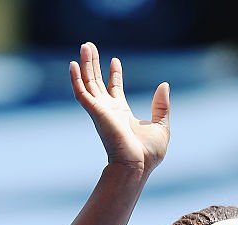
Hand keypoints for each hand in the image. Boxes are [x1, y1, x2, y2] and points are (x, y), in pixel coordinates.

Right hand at [70, 41, 169, 174]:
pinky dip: (76, 79)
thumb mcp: (161, 126)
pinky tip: (73, 64)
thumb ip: (161, 106)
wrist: (137, 165)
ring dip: (85, 64)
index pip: (115, 89)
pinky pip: (81, 93)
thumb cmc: (149, 153)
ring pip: (88, 83)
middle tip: (90, 46)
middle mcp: (109, 110)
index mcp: (122, 113)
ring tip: (85, 46)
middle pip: (97, 82)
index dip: (114, 74)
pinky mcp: (95, 112)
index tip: (114, 61)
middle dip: (94, 64)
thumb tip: (164, 85)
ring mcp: (100, 111)